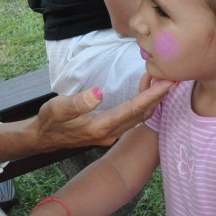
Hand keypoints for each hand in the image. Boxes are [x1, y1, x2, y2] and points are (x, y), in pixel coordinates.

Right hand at [30, 73, 170, 149]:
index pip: (132, 110)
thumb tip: (99, 93)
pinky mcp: (110, 130)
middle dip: (159, 96)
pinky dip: (143, 101)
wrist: (43, 138)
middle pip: (142, 114)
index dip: (151, 96)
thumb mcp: (56, 109)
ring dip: (152, 99)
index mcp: (99, 127)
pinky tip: (145, 87)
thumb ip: (77, 102)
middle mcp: (110, 133)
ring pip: (140, 116)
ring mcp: (111, 134)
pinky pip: (133, 116)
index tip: (166, 82)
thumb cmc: (49, 121)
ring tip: (161, 79)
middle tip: (173, 77)